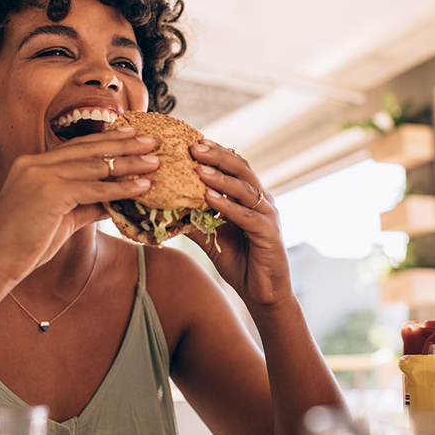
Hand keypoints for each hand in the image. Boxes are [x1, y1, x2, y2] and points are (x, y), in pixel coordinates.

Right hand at [0, 128, 157, 293]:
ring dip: (129, 164)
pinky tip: (141, 186)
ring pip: (95, 166)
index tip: (129, 135)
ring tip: (154, 162)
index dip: (105, 140)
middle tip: (150, 141)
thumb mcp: (60, 218)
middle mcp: (35, 163)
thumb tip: (114, 201)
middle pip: (88, 149)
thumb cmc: (24, 244)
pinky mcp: (49, 192)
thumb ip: (85, 204)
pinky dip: (120, 188)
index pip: (76, 147)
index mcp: (32, 164)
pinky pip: (94, 188)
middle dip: (123, 144)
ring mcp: (41, 175)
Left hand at [188, 139, 291, 306]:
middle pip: (241, 169)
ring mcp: (268, 216)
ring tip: (199, 168)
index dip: (215, 152)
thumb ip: (194, 220)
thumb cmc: (239, 261)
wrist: (262, 292)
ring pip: (244, 189)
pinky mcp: (268, 233)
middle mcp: (261, 200)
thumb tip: (166, 208)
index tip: (192, 141)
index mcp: (249, 197)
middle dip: (217, 156)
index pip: (234, 166)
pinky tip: (209, 198)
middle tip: (194, 146)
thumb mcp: (211, 236)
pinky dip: (227, 205)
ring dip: (221, 177)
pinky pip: (246, 215)